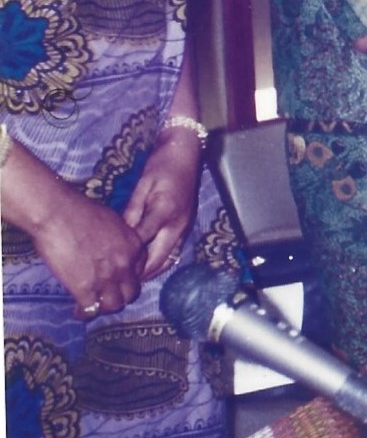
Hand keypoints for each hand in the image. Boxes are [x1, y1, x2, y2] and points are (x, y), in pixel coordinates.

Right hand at [36, 186, 146, 319]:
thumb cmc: (80, 211)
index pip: (139, 271)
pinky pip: (91, 310)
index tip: (116, 279)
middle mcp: (125, 265)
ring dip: (104, 307)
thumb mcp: (112, 222)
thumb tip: (109, 248)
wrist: (58, 214)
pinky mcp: (85, 288)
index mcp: (135, 246)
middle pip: (131, 292)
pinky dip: (84, 313)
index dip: (127, 277)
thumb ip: (117, 240)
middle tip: (106, 295)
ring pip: (115, 305)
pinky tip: (77, 311)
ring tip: (93, 305)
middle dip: (119, 295)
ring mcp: (107, 278)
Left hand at [124, 133, 203, 280]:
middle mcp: (178, 225)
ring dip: (152, 270)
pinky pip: (173, 250)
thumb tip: (120, 235)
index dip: (127, 260)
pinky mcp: (186, 225)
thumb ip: (132, 212)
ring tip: (131, 279)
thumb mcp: (142, 186)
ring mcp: (184, 226)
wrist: (186, 154)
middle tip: (119, 283)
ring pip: (168, 258)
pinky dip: (160, 261)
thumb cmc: (162, 166)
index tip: (109, 270)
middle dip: (141, 274)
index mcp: (165, 213)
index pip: (142, 243)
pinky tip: (146, 265)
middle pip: (159, 258)